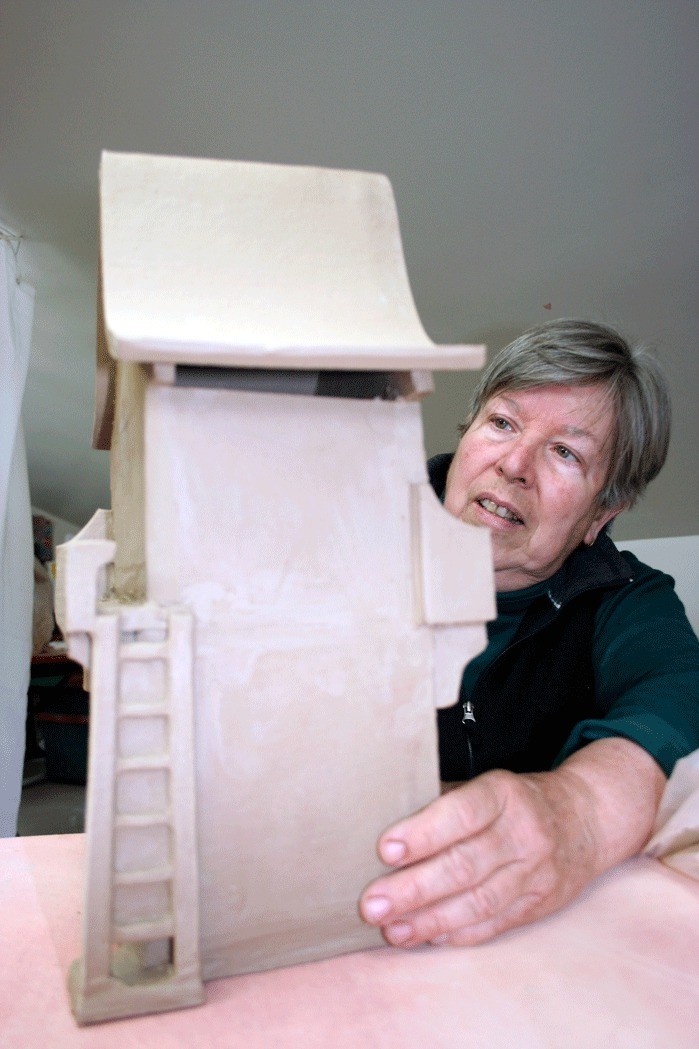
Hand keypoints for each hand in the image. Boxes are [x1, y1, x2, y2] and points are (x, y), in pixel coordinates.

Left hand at [359, 739, 664, 947]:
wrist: (587, 818)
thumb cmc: (517, 800)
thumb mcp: (487, 787)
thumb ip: (444, 804)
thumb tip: (384, 823)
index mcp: (504, 795)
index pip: (461, 814)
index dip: (422, 834)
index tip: (385, 850)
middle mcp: (523, 834)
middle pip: (464, 865)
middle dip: (413, 889)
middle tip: (372, 904)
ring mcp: (535, 873)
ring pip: (478, 902)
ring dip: (430, 920)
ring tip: (392, 929)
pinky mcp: (539, 905)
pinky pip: (493, 924)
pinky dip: (457, 934)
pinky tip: (426, 937)